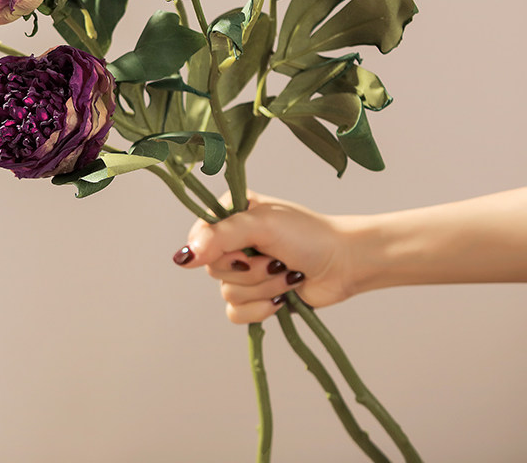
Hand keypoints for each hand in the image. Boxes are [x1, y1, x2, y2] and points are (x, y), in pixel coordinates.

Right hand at [174, 191, 357, 322]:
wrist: (344, 264)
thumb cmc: (309, 235)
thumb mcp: (261, 226)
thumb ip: (220, 236)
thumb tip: (184, 256)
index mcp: (230, 214)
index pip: (199, 237)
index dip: (219, 251)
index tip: (244, 250)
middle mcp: (233, 241)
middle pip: (214, 269)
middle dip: (251, 271)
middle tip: (276, 259)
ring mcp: (244, 270)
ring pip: (227, 293)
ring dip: (263, 288)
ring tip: (287, 273)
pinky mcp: (255, 297)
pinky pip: (236, 314)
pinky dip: (260, 310)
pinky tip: (281, 298)